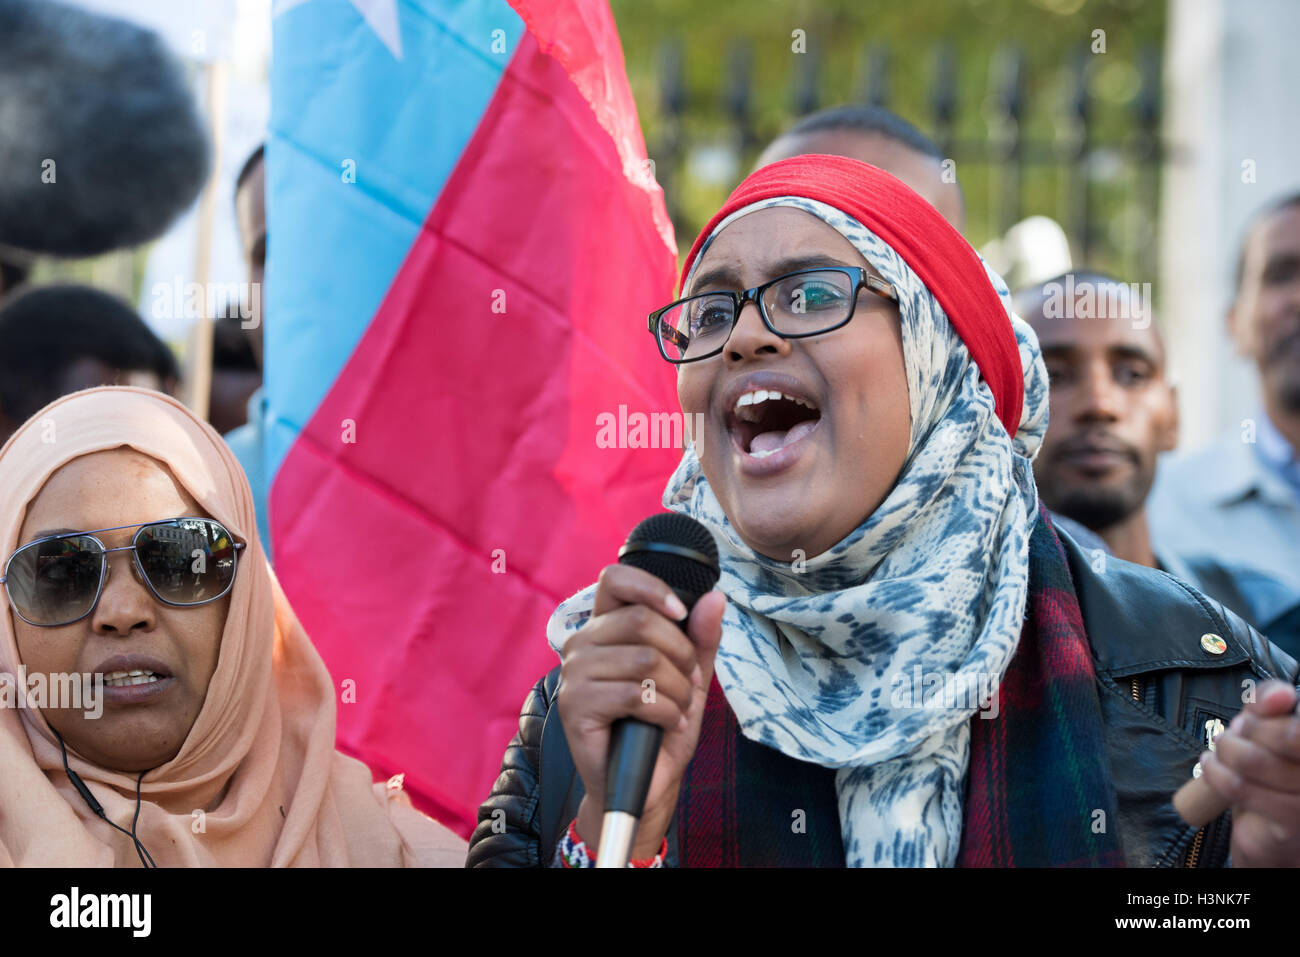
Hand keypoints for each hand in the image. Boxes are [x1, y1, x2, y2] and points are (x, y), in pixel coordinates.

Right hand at [556, 563, 725, 859]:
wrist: (645, 782)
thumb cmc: (661, 724)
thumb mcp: (691, 676)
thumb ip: (701, 637)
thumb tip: (715, 597)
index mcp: (605, 627)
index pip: (615, 579)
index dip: (652, 587)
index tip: (679, 612)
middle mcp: (582, 643)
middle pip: (641, 620)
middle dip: (681, 653)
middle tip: (689, 681)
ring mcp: (573, 674)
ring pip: (644, 659)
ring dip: (677, 689)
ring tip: (679, 708)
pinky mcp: (575, 707)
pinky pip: (635, 695)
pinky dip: (666, 712)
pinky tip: (667, 724)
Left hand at [1198, 679, 1299, 866]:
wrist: (1269, 831)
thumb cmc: (1271, 771)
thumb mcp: (1268, 727)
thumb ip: (1272, 702)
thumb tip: (1281, 694)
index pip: (1298, 724)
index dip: (1272, 706)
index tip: (1253, 711)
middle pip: (1286, 734)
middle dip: (1246, 729)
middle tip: (1233, 735)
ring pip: (1254, 760)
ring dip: (1225, 751)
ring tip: (1221, 751)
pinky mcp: (1292, 823)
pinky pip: (1239, 786)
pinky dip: (1215, 772)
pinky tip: (1212, 767)